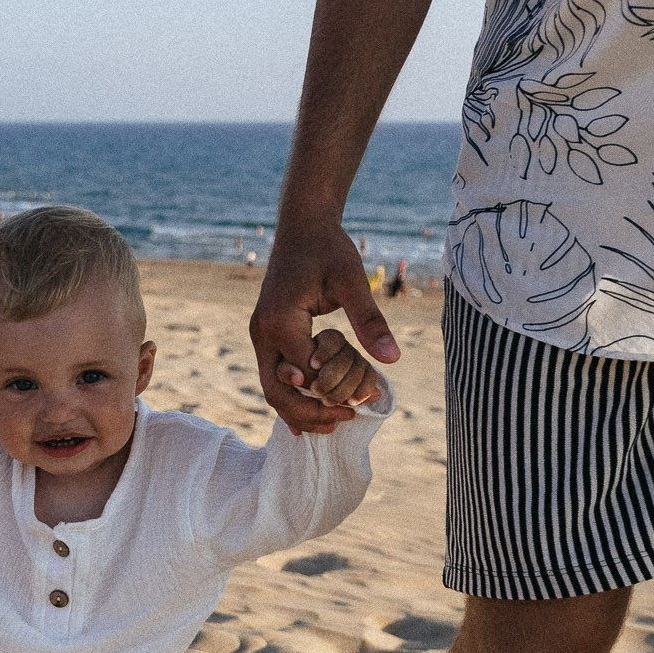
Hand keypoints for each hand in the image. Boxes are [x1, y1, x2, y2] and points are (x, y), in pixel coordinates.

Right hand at [250, 214, 399, 432]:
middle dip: (311, 412)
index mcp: (280, 322)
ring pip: (273, 388)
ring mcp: (261, 336)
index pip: (307, 373)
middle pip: (279, 391)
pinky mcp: (268, 336)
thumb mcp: (352, 281)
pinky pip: (275, 376)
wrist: (303, 226)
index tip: (365, 398)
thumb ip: (369, 320)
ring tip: (331, 425)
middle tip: (345, 420)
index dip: (334, 389)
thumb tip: (392, 359)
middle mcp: (263, 334)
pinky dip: (292, 398)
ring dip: (300, 411)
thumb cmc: (328, 249)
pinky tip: (309, 419)